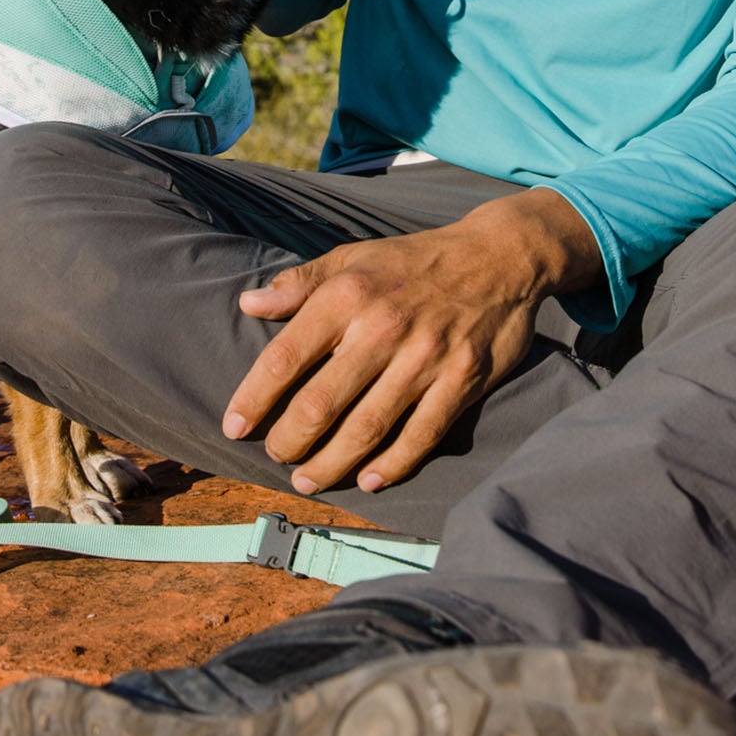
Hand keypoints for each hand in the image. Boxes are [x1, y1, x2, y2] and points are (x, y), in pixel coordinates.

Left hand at [222, 189, 601, 495]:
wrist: (500, 256)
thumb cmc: (414, 261)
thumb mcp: (353, 257)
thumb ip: (300, 285)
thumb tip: (249, 304)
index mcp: (347, 294)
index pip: (286, 356)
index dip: (254, 398)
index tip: (235, 426)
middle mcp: (382, 327)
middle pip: (321, 403)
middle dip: (290, 441)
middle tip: (277, 456)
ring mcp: (425, 357)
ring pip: (367, 428)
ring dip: (331, 463)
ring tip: (308, 479)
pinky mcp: (463, 380)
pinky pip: (421, 435)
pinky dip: (392, 464)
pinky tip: (369, 479)